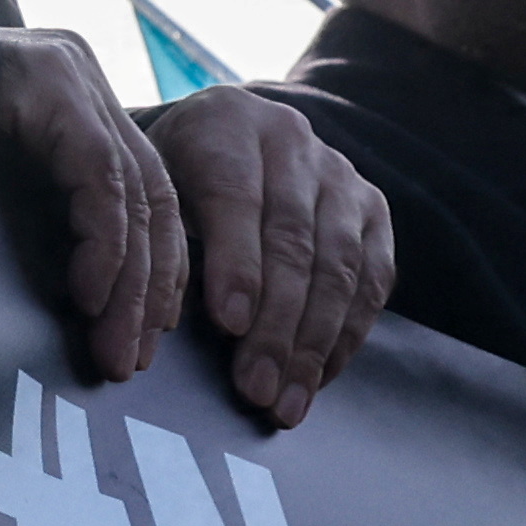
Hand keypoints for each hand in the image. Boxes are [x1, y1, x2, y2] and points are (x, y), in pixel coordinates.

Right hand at [0, 29, 190, 395]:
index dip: (159, 269)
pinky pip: (100, 176)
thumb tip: (82, 294)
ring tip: (113, 342)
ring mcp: (78, 80)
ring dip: (129, 282)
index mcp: (82, 104)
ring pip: (137, 195)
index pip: (148, 195)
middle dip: (148, 290)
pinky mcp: (56, 86)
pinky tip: (90, 292)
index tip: (147, 332)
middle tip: (129, 356)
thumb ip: (41, 201)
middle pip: (152, 200)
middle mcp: (91, 86)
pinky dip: (103, 242)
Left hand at [148, 90, 394, 431]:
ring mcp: (341, 175)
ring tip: (286, 401)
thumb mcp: (151, 187)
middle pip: (293, 241)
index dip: (237, 264)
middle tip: (256, 388)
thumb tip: (165, 317)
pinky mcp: (373, 210)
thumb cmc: (173, 174)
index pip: (235, 197)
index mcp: (227, 125)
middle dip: (276, 325)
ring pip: (339, 266)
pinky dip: (347, 334)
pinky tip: (320, 376)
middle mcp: (292, 141)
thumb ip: (163, 236)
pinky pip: (372, 279)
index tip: (229, 324)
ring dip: (314, 344)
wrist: (226, 133)